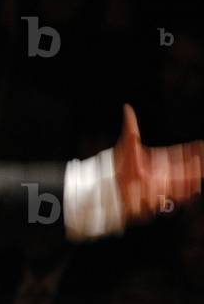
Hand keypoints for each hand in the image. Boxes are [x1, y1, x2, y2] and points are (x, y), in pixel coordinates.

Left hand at [114, 104, 202, 222]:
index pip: (177, 153)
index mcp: (157, 159)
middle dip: (194, 167)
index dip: (189, 150)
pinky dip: (182, 194)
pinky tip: (192, 190)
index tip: (201, 145)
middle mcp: (161, 171)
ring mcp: (159, 183)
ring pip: (180, 182)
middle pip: (183, 169)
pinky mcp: (155, 194)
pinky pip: (172, 195)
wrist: (109, 181)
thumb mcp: (127, 143)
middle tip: (202, 162)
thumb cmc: (118, 164)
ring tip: (200, 180)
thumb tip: (127, 108)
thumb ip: (131, 126)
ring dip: (191, 180)